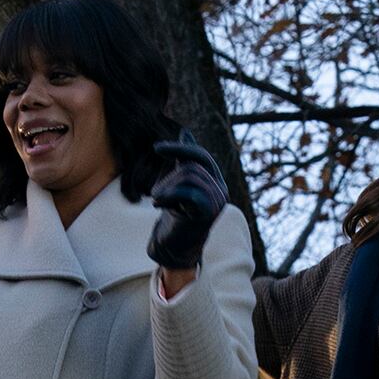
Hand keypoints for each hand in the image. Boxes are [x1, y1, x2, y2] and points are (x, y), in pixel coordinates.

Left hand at [147, 131, 228, 273]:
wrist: (175, 246)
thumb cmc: (176, 214)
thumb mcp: (179, 182)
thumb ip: (184, 160)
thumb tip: (185, 133)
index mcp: (216, 181)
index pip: (201, 156)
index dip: (180, 149)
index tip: (156, 149)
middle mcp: (222, 190)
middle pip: (193, 167)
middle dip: (169, 177)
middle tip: (157, 193)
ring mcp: (217, 202)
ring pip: (189, 177)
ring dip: (166, 187)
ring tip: (159, 201)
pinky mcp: (208, 213)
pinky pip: (188, 192)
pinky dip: (168, 196)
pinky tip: (158, 205)